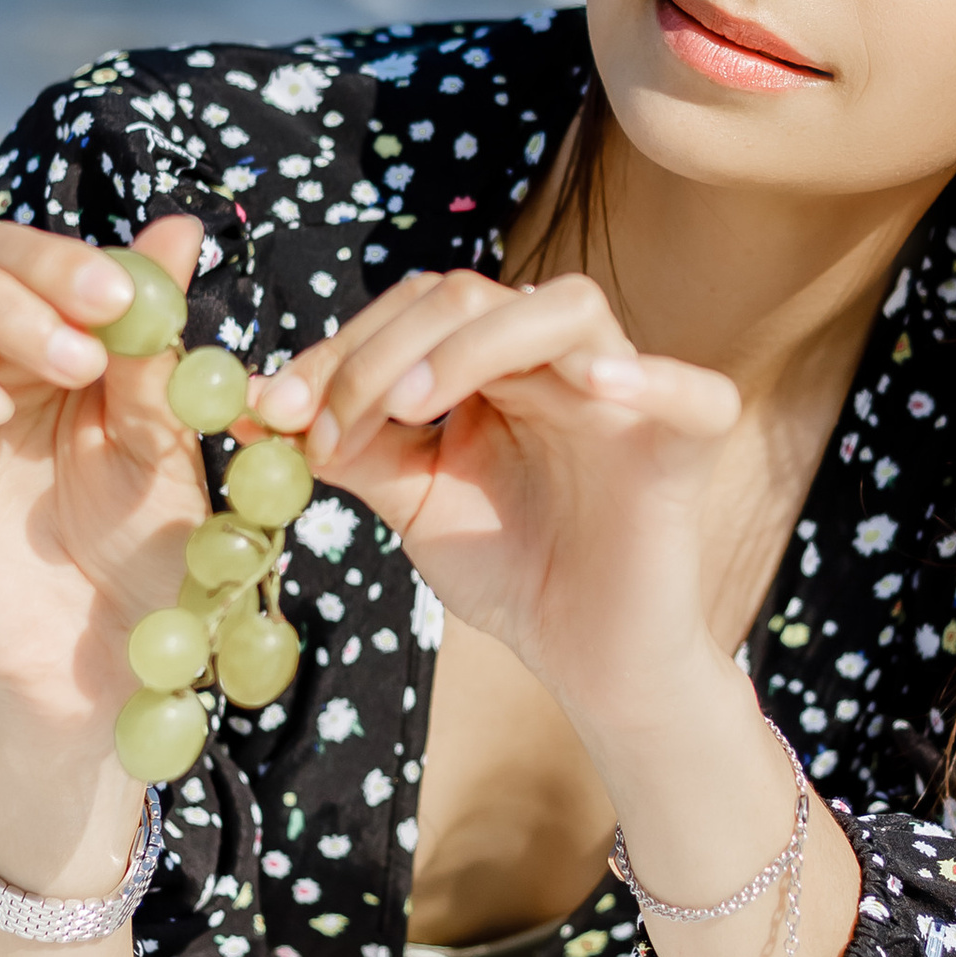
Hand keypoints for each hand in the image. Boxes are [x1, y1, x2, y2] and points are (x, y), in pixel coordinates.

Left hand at [257, 268, 739, 745]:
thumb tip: (261, 407)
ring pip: (566, 308)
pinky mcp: (683, 445)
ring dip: (475, 344)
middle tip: (328, 426)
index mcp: (498, 362)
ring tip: (413, 403)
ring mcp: (626, 394)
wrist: (589, 659)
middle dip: (382, 353)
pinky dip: (653, 378)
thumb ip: (353, 448)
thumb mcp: (414, 500)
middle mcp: (560, 358)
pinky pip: (694, 393)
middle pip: (472, 296)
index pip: (417, 310)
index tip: (275, 409)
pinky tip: (599, 382)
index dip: (342, 348)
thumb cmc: (511, 569)